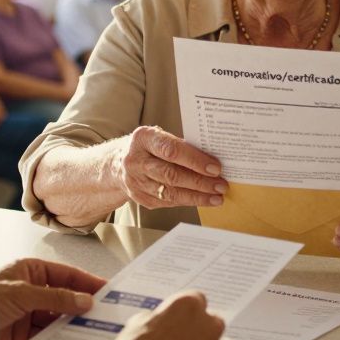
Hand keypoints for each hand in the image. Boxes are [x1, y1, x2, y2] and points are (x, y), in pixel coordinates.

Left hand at [0, 257, 106, 339]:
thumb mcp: (22, 294)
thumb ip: (55, 297)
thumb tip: (84, 300)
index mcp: (30, 271)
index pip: (66, 275)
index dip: (86, 282)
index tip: (106, 289)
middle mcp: (31, 291)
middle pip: (64, 297)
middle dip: (81, 305)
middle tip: (103, 312)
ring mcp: (27, 314)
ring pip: (57, 318)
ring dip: (71, 324)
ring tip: (90, 330)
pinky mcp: (22, 335)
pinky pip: (46, 336)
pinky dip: (58, 339)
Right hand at [110, 126, 227, 209]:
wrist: (119, 163)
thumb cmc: (149, 147)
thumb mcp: (160, 137)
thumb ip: (181, 145)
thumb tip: (213, 159)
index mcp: (143, 138)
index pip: (171, 150)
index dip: (195, 160)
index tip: (216, 168)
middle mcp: (135, 160)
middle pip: (171, 174)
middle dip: (200, 182)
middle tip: (221, 185)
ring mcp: (135, 181)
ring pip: (170, 192)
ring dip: (197, 196)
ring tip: (217, 196)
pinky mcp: (139, 197)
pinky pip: (167, 202)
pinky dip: (188, 201)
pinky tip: (203, 200)